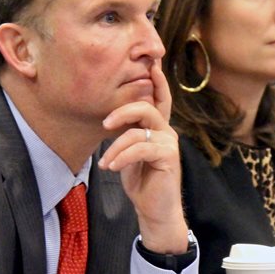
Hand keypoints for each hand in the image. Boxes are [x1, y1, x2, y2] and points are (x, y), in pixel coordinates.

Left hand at [98, 59, 188, 253]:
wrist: (154, 210)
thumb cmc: (141, 182)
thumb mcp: (129, 154)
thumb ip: (126, 135)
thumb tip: (110, 119)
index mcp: (158, 128)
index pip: (159, 99)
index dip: (156, 80)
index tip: (150, 63)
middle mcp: (167, 132)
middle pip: (147, 107)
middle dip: (123, 111)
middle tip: (105, 123)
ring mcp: (169, 143)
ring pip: (140, 129)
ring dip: (117, 146)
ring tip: (106, 162)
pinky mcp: (168, 157)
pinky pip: (141, 147)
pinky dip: (123, 156)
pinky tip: (112, 167)